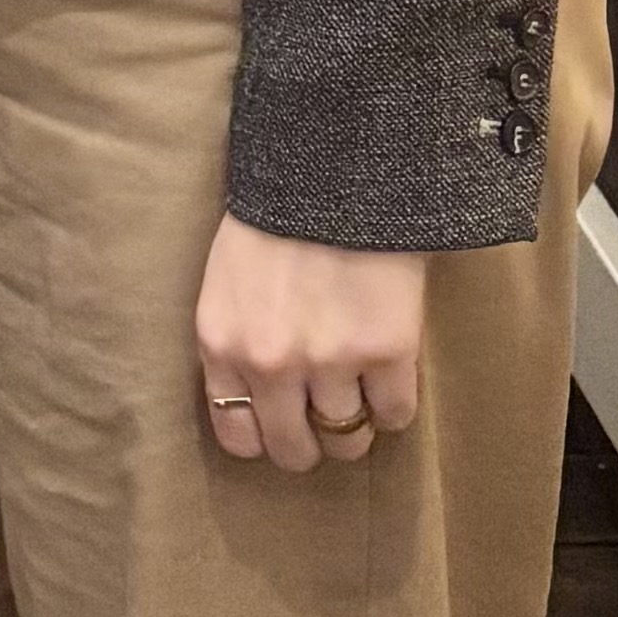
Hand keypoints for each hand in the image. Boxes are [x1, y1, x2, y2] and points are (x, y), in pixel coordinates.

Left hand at [196, 217, 427, 473]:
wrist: (335, 166)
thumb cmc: (278, 213)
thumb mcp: (229, 280)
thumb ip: (238, 339)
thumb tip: (259, 397)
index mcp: (222, 344)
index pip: (238, 436)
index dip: (266, 437)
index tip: (284, 424)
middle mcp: (270, 364)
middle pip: (294, 450)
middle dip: (312, 442)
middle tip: (327, 418)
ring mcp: (329, 362)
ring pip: (347, 439)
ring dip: (357, 422)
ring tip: (362, 391)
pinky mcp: (386, 352)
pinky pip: (396, 414)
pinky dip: (395, 405)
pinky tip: (391, 377)